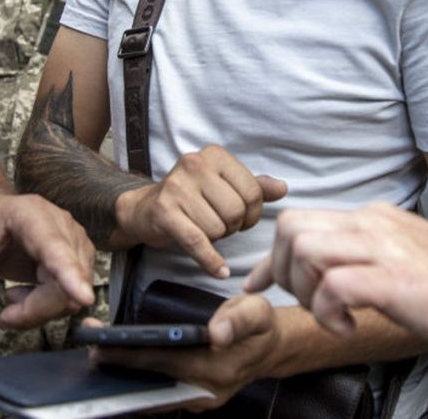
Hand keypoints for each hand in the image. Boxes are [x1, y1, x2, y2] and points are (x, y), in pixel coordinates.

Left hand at [0, 192, 94, 327]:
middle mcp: (61, 225)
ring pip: (71, 294)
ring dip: (40, 308)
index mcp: (31, 214)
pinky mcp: (78, 259)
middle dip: (36, 308)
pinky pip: (70, 297)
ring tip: (12, 296)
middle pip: (65, 280)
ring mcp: (74, 242)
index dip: (69, 272)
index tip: (81, 296)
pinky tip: (26, 293)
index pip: (54, 246)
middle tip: (5, 314)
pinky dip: (47, 306)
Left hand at [90, 295, 279, 408]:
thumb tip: (217, 333)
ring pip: (152, 392)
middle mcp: (203, 392)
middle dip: (118, 368)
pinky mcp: (192, 398)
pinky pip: (160, 393)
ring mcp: (197, 399)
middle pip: (151, 382)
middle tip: (89, 351)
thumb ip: (239, 320)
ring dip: (124, 377)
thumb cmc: (261, 327)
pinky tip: (120, 366)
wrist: (272, 349)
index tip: (101, 348)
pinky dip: (139, 380)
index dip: (130, 356)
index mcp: (216, 370)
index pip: (162, 363)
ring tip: (98, 358)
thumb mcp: (258, 313)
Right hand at [116, 145, 286, 277]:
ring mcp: (177, 187)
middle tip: (221, 226)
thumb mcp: (223, 186)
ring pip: (218, 228)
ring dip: (216, 238)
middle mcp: (195, 164)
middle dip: (233, 227)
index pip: (253, 191)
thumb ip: (254, 187)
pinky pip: (198, 242)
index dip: (253, 214)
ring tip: (204, 230)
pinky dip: (211, 261)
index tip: (242, 219)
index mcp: (215, 155)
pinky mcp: (164, 212)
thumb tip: (283, 188)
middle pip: (236, 211)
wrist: (144, 210)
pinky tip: (219, 270)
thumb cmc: (191, 198)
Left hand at [244, 203, 427, 346]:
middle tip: (305, 302)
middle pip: (292, 227)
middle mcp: (372, 223)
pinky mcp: (392, 279)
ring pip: (304, 249)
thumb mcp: (397, 258)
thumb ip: (359, 255)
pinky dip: (327, 312)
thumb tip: (322, 270)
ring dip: (303, 290)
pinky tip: (347, 327)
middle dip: (281, 271)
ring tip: (330, 314)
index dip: (269, 256)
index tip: (256, 281)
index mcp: (372, 217)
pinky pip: (332, 286)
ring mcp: (381, 248)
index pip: (300, 220)